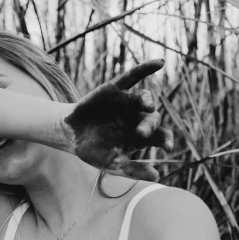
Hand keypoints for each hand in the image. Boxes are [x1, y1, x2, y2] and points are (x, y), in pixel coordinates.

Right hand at [60, 60, 173, 180]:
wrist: (71, 135)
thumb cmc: (94, 151)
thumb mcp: (112, 163)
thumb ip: (133, 169)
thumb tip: (157, 177)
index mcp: (141, 136)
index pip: (160, 136)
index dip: (166, 139)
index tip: (167, 147)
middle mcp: (138, 117)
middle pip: (152, 118)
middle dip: (150, 125)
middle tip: (142, 133)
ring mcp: (127, 102)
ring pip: (143, 98)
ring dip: (147, 100)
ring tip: (147, 105)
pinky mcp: (115, 89)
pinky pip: (132, 76)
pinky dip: (145, 68)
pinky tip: (160, 62)